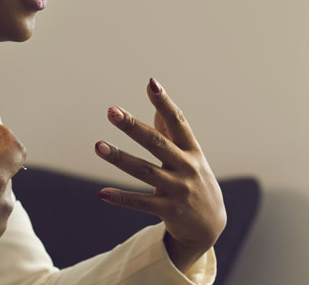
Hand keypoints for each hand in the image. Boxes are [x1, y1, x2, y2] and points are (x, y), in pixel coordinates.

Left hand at [94, 78, 226, 271]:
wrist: (210, 225)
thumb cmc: (195, 181)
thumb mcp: (190, 156)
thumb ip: (172, 133)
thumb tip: (158, 106)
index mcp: (192, 150)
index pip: (178, 121)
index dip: (165, 102)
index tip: (151, 83)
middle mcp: (186, 167)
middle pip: (157, 143)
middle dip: (133, 126)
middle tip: (112, 111)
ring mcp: (178, 189)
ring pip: (145, 171)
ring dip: (120, 158)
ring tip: (99, 146)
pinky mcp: (168, 210)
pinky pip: (141, 203)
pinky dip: (121, 198)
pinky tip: (102, 193)